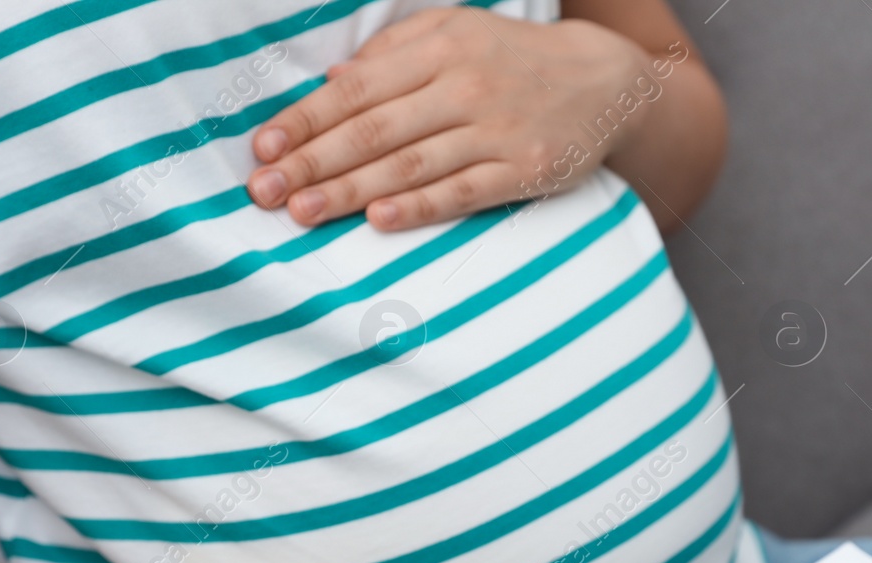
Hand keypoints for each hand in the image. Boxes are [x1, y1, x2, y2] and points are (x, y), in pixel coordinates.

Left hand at [247, 8, 651, 230]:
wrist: (607, 79)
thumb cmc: (515, 59)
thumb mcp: (456, 32)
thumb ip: (394, 55)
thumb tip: (333, 84)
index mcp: (439, 49)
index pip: (356, 89)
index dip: (306, 121)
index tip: (264, 149)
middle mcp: (463, 86)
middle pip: (374, 130)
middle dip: (313, 162)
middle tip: (264, 192)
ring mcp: (495, 130)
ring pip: (409, 164)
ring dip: (350, 191)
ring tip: (303, 212)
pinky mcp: (524, 169)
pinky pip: (462, 191)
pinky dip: (419, 207)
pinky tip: (378, 220)